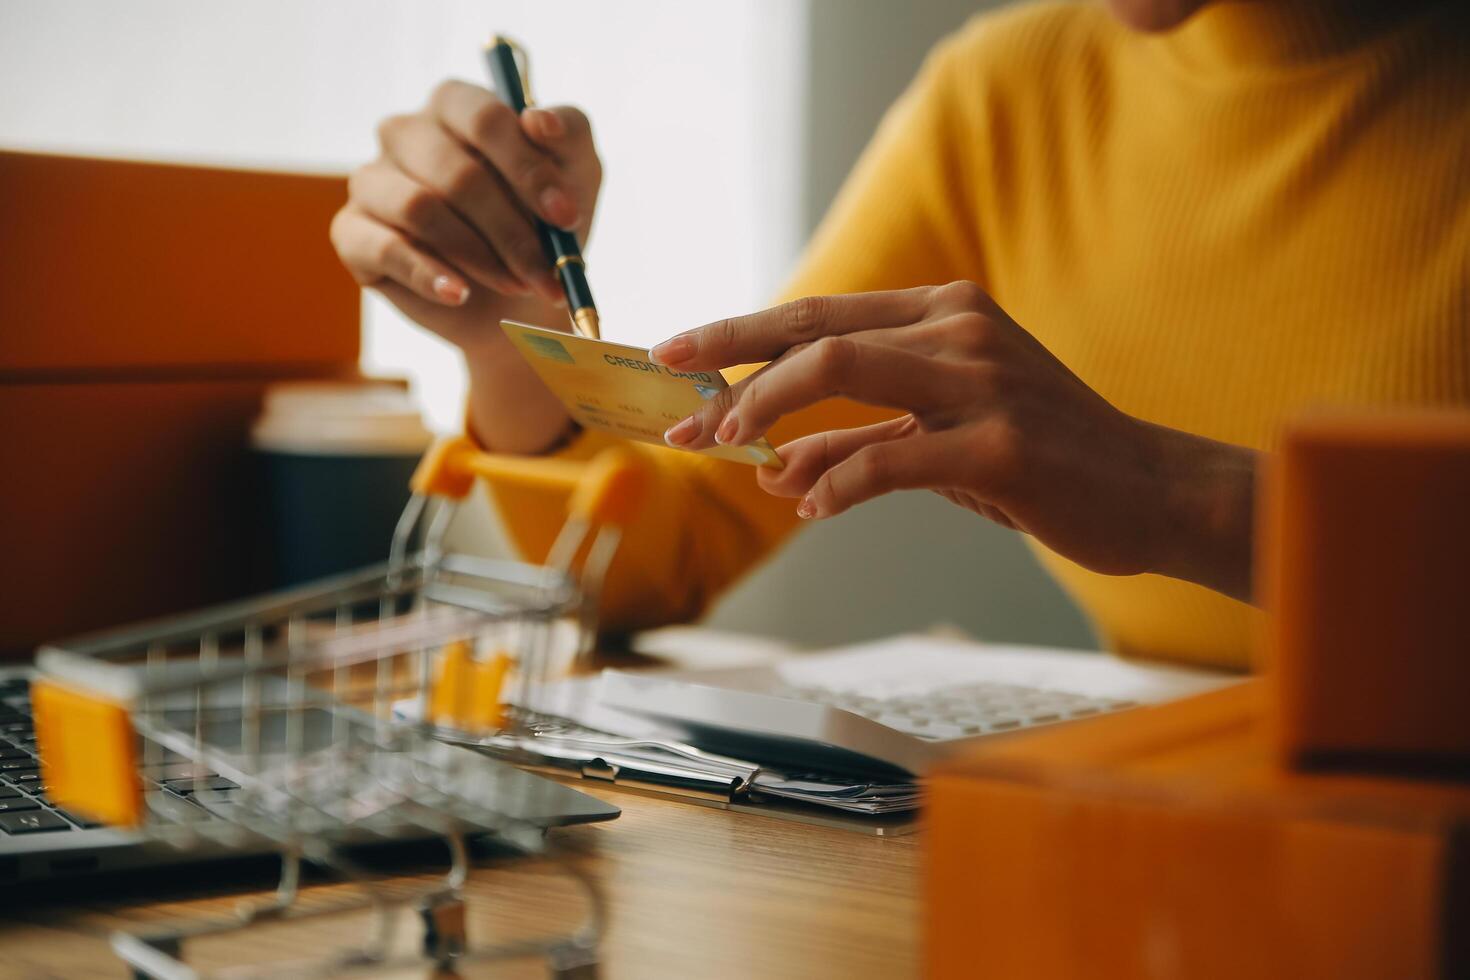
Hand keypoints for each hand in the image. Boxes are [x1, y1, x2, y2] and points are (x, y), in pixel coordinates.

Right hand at [330, 79, 601, 349]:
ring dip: (478, 256)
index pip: (483, 118)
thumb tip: (540, 122)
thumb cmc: (543, 225)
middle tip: (545, 272)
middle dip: (511, 231)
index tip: (565, 217)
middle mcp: (405, 133)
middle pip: (456, 172)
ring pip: (420, 208)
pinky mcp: (352, 232)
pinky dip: (428, 276)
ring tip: (515, 285)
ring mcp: (371, 180)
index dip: (527, 169)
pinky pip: (384, 249)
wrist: (517, 300)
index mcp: (454, 105)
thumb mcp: (576, 176)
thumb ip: (569, 135)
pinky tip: (460, 294)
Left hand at [652, 282, 1256, 600]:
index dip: (738, 331)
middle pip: (816, 328)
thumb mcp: (936, 441)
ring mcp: (983, 378)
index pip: (817, 310)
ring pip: (842, 369)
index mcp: (942, 310)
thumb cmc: (1038, 462)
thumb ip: (854, 443)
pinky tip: (810, 506)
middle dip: (732, 364)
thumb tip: (766, 468)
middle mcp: (959, 327)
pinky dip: (835, 481)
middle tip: (681, 410)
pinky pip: (892, 455)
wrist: (1147, 490)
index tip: (675, 352)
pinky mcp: (1003, 442)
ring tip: (728, 450)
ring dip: (769, 411)